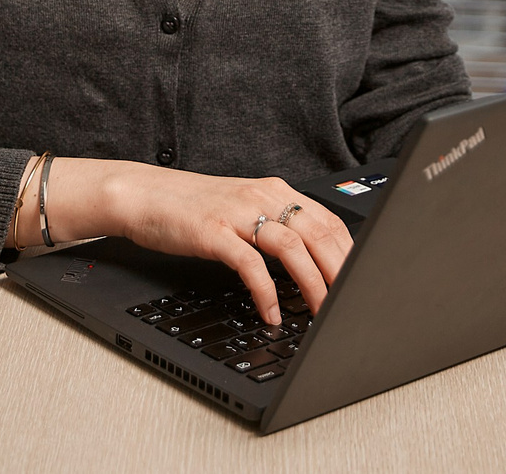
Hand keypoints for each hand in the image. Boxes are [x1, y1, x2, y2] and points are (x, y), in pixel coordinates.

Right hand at [25, 158, 352, 324]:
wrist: (144, 195)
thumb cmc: (194, 207)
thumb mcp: (244, 209)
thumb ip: (277, 226)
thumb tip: (315, 262)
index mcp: (275, 190)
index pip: (329, 220)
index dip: (350, 254)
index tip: (362, 282)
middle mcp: (261, 197)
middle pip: (318, 234)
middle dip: (341, 273)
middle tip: (351, 304)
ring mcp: (237, 213)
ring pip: (291, 248)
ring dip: (312, 285)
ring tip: (322, 314)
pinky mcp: (213, 231)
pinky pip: (250, 264)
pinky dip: (267, 292)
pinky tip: (272, 313)